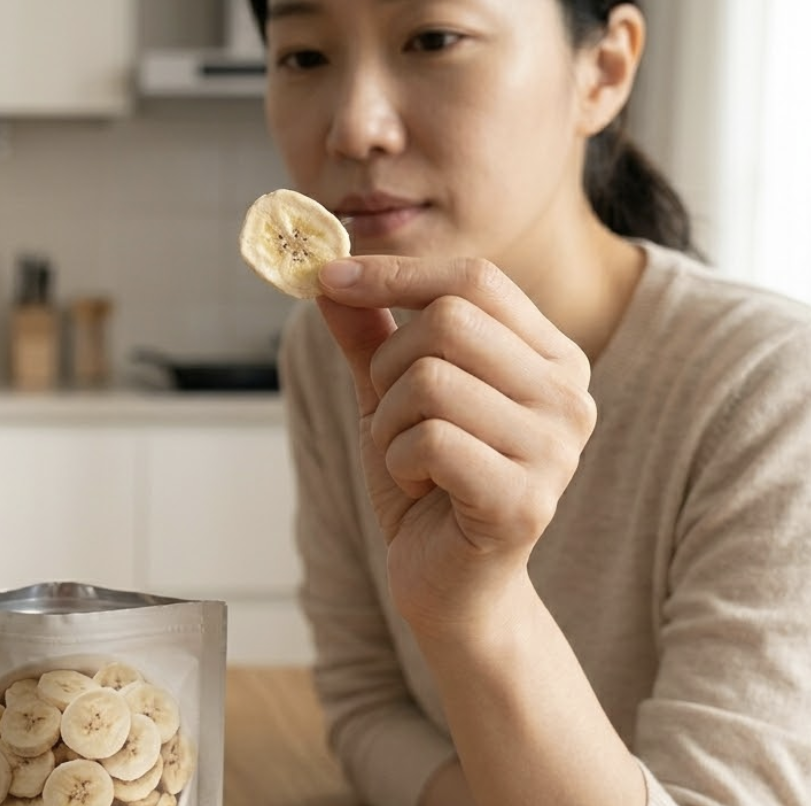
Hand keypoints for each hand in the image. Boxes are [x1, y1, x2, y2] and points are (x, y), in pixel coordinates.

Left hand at [315, 256, 595, 634]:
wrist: (448, 585)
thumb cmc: (427, 484)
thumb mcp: (391, 396)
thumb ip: (369, 334)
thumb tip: (329, 272)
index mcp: (551, 357)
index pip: (475, 279)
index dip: (395, 273)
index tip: (329, 277)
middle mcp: (569, 395)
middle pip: (448, 322)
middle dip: (388, 366)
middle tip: (391, 415)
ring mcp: (556, 449)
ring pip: (430, 381)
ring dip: (389, 423)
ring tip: (409, 460)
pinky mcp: (525, 500)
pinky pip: (428, 441)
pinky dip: (397, 463)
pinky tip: (419, 490)